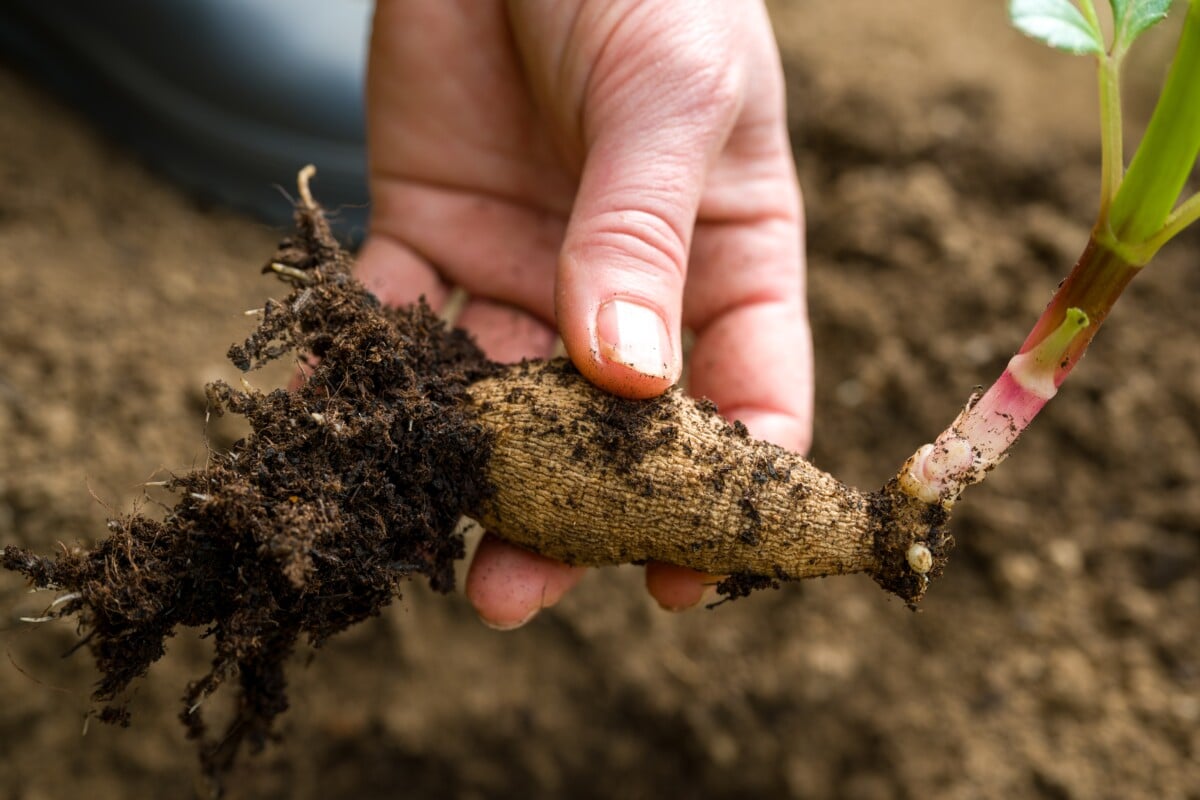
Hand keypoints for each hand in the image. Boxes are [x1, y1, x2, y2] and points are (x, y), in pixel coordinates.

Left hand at [358, 0, 811, 627]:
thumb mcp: (669, 95)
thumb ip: (642, 231)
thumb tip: (626, 380)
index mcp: (726, 260)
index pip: (744, 397)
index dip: (723, 497)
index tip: (689, 579)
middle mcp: (628, 289)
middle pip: (606, 430)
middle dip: (568, 514)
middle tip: (519, 590)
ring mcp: (526, 271)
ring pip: (500, 401)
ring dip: (465, 474)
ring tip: (430, 543)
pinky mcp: (429, 238)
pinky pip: (391, 329)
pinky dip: (361, 382)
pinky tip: (335, 437)